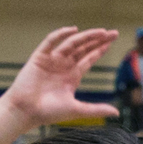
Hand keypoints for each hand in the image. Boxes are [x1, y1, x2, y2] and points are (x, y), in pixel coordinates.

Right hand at [1, 27, 120, 127]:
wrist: (25, 112)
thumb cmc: (48, 113)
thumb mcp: (77, 110)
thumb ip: (96, 109)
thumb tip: (116, 113)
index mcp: (72, 76)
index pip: (89, 58)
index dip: (100, 49)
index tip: (112, 41)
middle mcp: (63, 66)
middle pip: (84, 48)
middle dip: (98, 40)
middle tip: (114, 33)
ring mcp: (52, 60)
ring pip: (72, 43)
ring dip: (86, 36)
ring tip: (101, 32)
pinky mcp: (40, 57)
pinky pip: (50, 42)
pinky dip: (61, 34)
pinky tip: (73, 30)